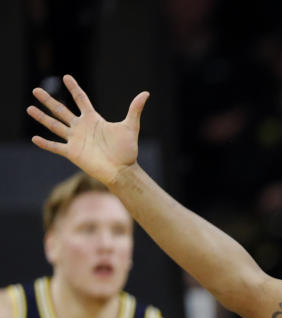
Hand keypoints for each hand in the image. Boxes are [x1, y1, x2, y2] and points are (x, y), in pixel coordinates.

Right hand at [26, 75, 148, 185]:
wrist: (122, 170)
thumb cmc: (127, 150)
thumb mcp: (130, 127)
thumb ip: (135, 109)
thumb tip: (146, 93)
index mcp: (93, 120)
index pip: (81, 100)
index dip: (74, 89)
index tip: (66, 77)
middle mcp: (82, 128)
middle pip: (61, 110)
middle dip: (48, 100)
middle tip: (35, 90)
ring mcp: (75, 140)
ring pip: (54, 125)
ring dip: (42, 117)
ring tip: (29, 108)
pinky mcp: (72, 153)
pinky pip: (55, 146)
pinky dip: (45, 143)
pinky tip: (34, 138)